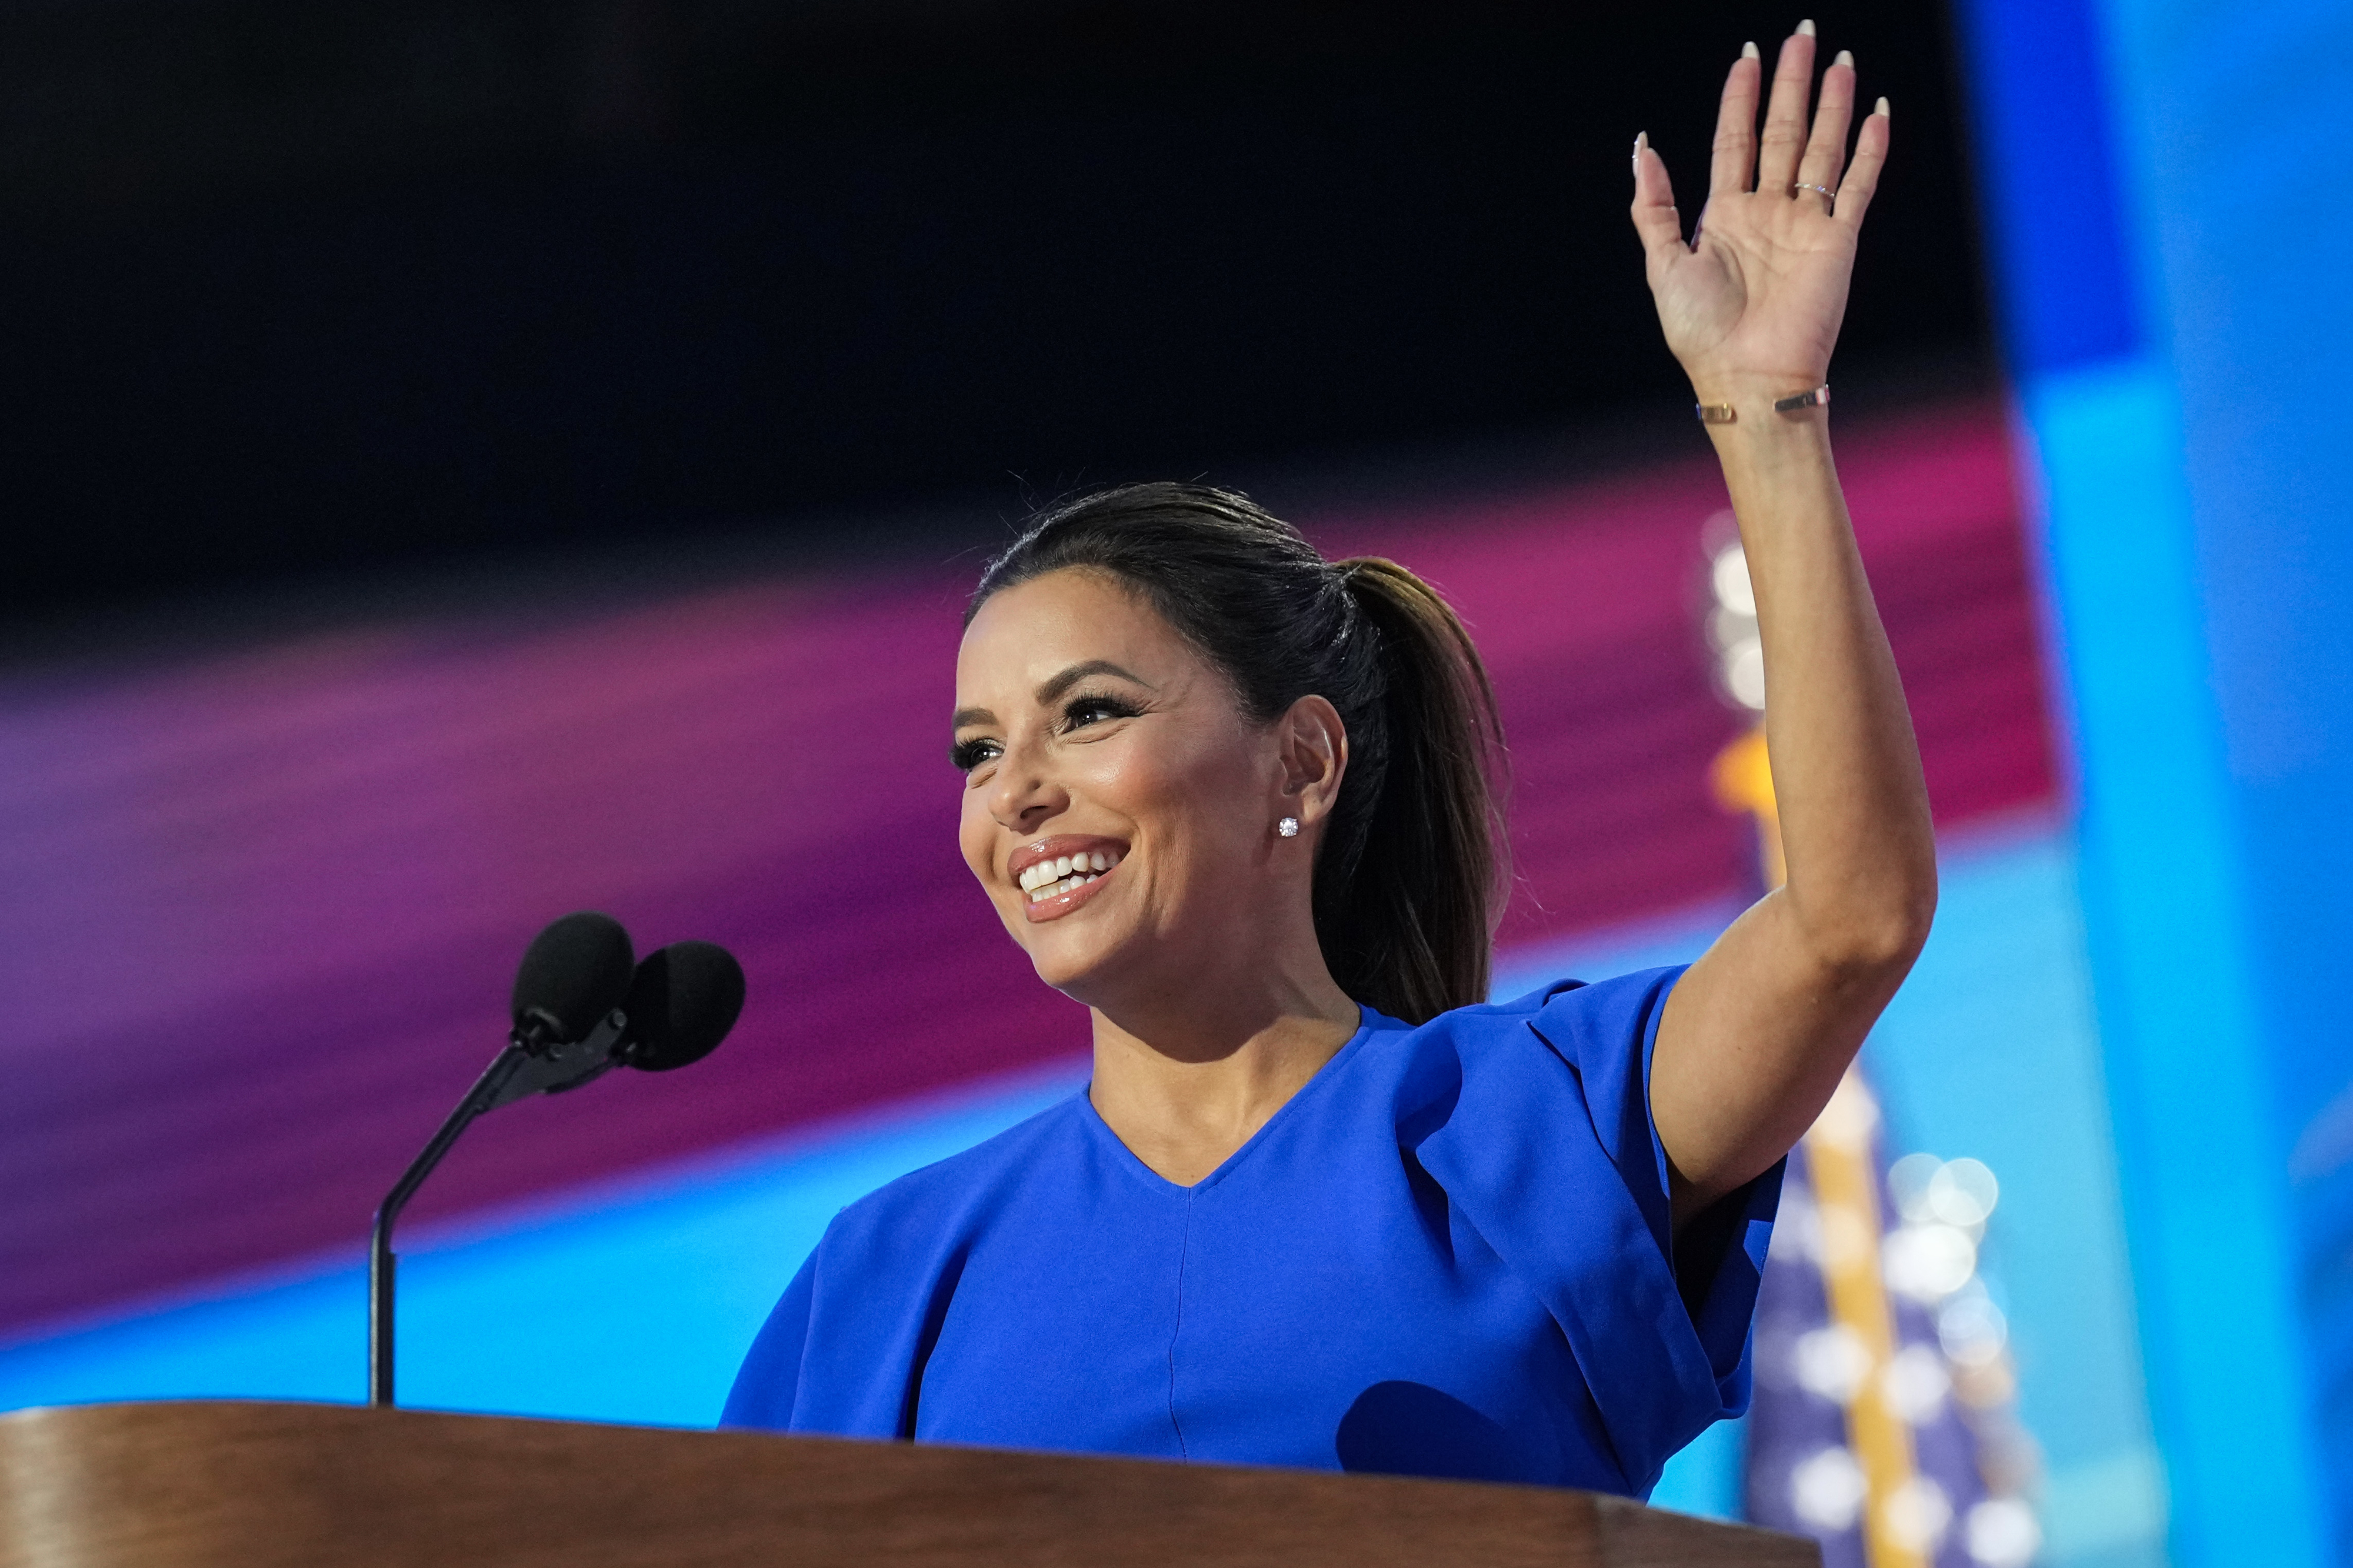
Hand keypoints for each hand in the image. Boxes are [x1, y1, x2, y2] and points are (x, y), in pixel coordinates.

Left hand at [1629, 28, 1888, 405]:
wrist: (1747, 375)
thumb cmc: (1700, 331)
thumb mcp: (1664, 263)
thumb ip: (1654, 206)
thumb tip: (1642, 146)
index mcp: (1725, 215)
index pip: (1735, 139)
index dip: (1740, 96)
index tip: (1748, 54)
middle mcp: (1768, 212)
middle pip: (1781, 131)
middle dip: (1791, 84)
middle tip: (1801, 35)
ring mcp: (1805, 224)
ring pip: (1822, 148)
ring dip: (1832, 105)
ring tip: (1839, 60)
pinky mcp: (1838, 241)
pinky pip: (1859, 186)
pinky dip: (1870, 150)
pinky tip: (1877, 112)